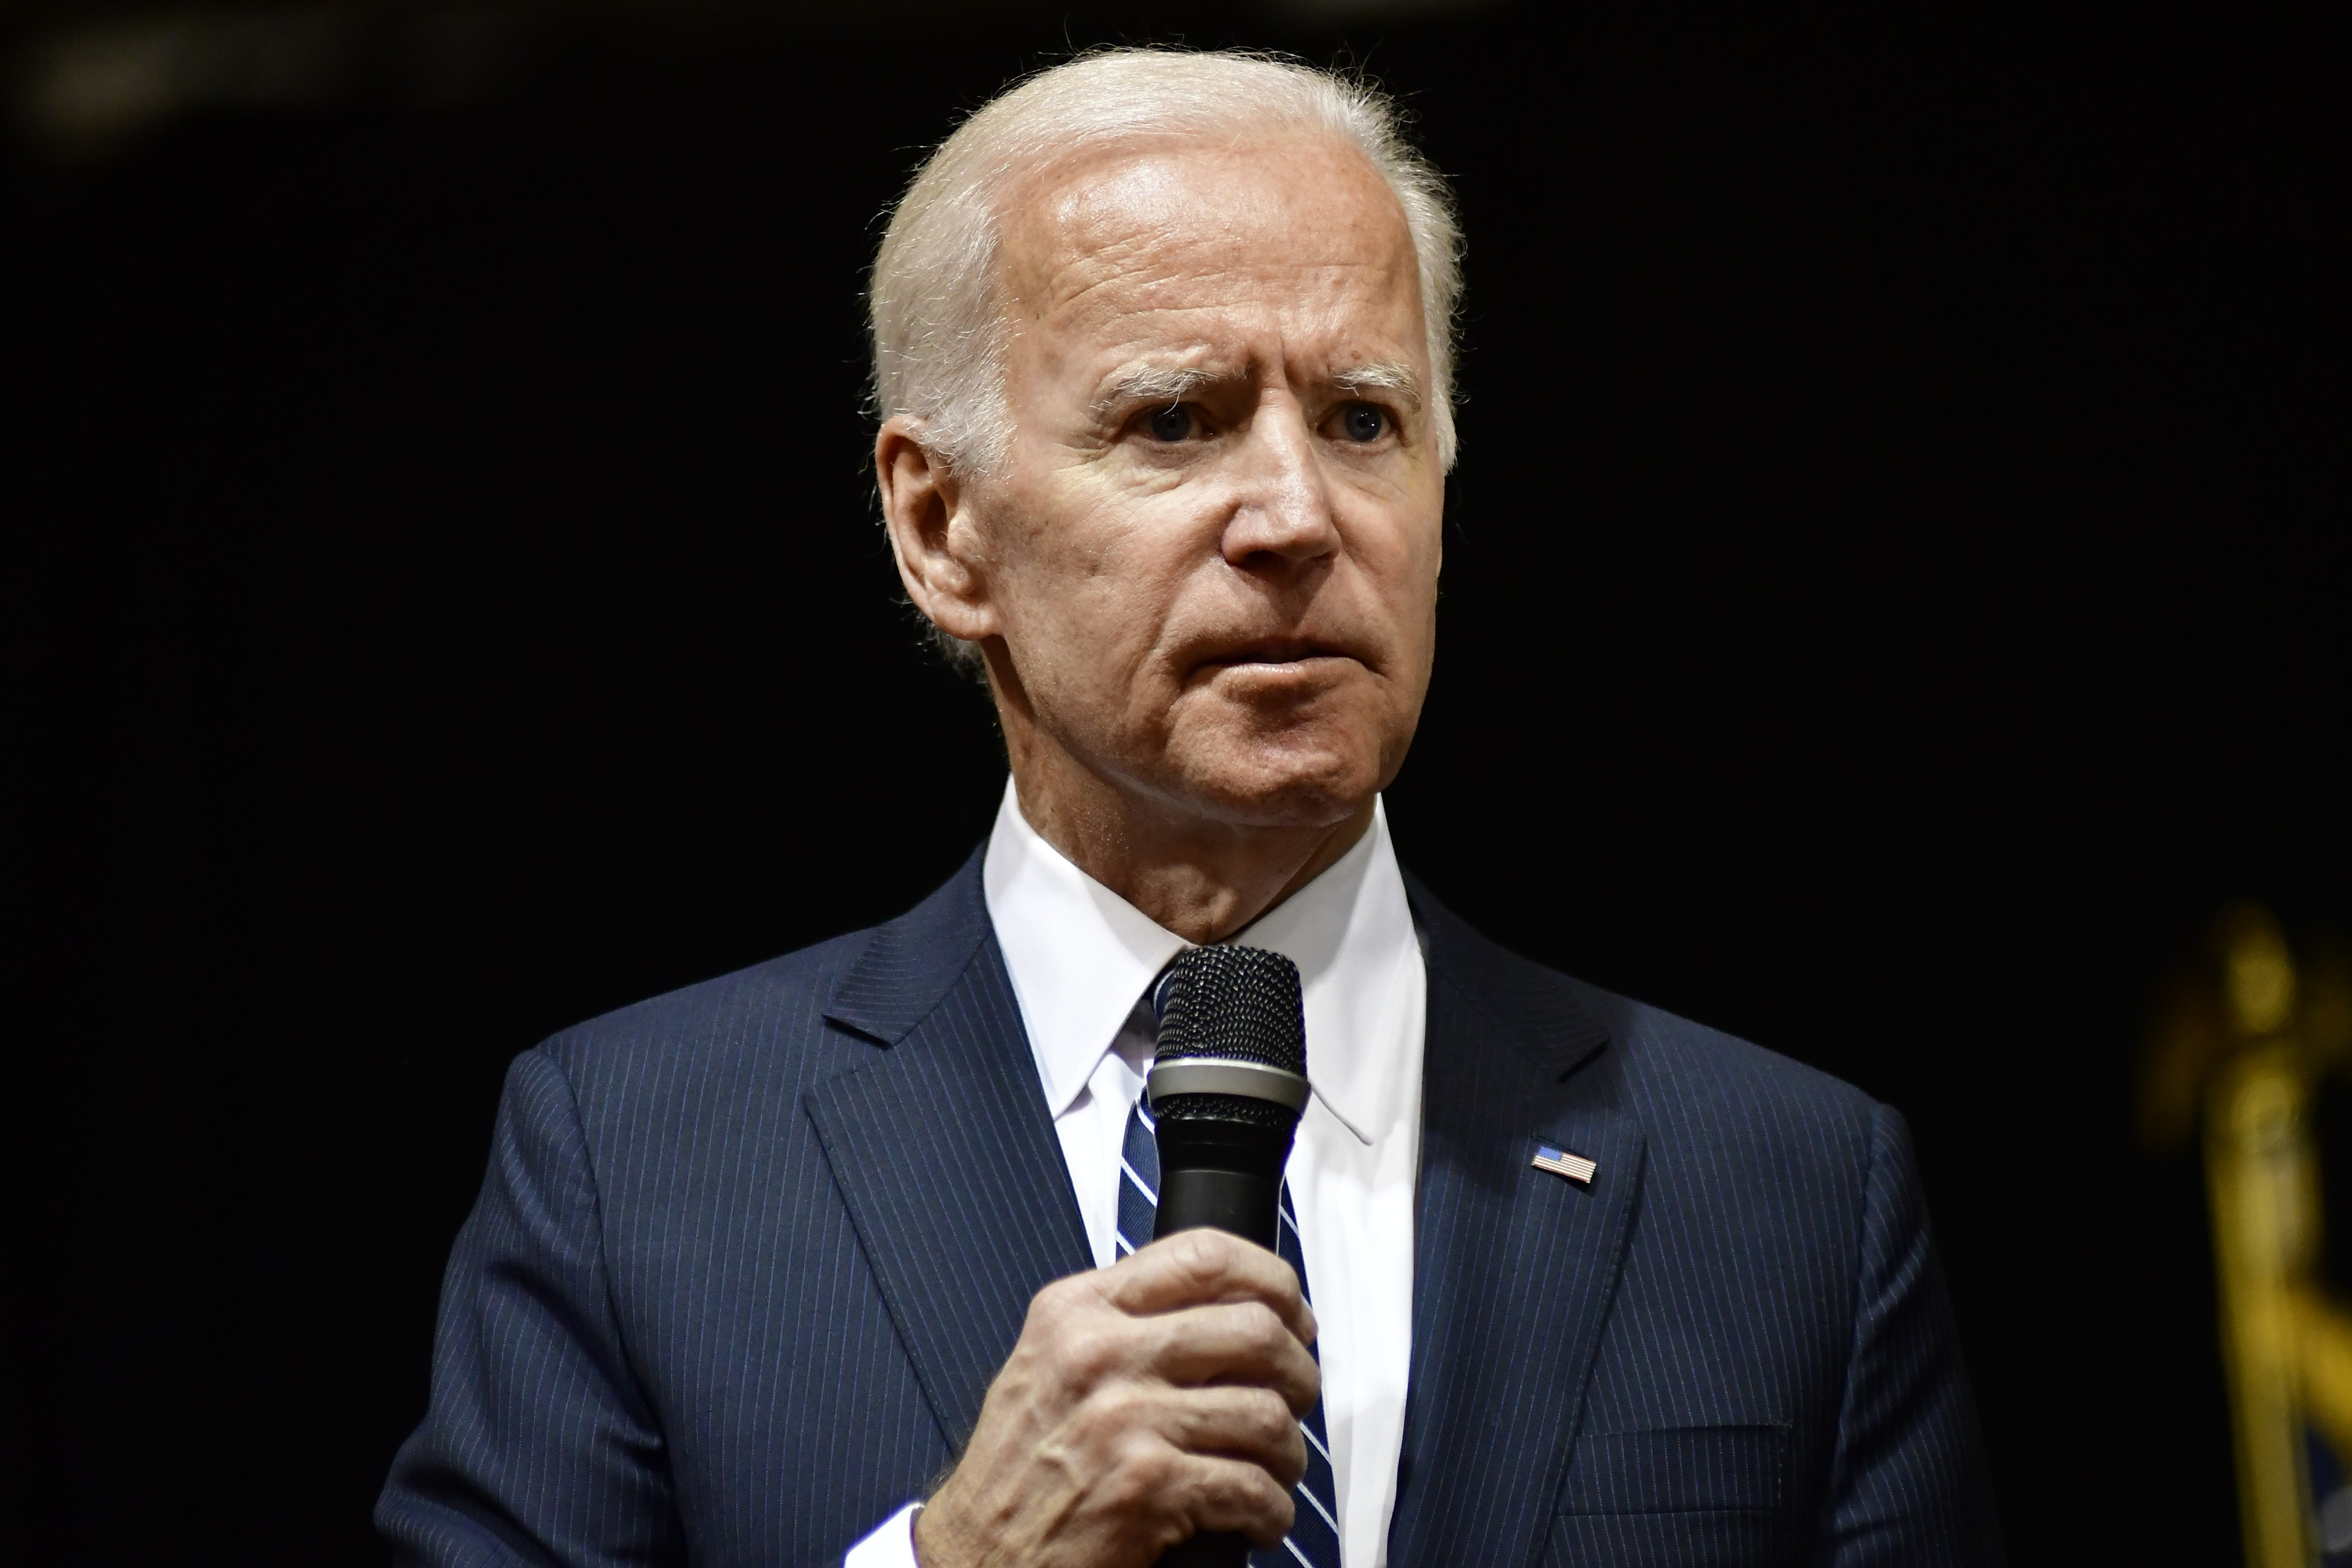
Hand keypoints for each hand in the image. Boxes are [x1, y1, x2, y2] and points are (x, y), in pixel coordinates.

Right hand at [912, 1228, 1319, 1567]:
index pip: (1203, 1255)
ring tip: (1277, 1467)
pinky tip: (1259, 1519)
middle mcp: (1100, 1353)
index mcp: (1079, 1310)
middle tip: (1297, 1397)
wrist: (977, 1555)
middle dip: (1298, 1370)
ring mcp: (1123, 1419)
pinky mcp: (1145, 1487)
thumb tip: (1227, 1305)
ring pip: (1265, 1412)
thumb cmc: (1021, 1467)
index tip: (1292, 1311)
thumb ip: (1121, 1320)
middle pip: (1253, 1329)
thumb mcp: (1051, 1361)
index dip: (1271, 1279)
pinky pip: (1251, 1487)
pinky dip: (1271, 1511)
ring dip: (1288, 1451)